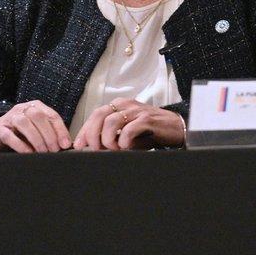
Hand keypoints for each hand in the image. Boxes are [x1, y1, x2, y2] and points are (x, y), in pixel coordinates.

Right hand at [0, 100, 71, 152]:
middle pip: (38, 117)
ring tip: (43, 152)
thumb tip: (65, 145)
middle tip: (54, 150)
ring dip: (36, 139)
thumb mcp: (36, 130)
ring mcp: (9, 118)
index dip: (61, 130)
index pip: (52, 115)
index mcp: (36, 107)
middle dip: (49, 135)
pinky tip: (28, 153)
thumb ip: (49, 134)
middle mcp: (23, 109)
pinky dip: (20, 145)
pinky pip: (9, 136)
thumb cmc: (19, 133)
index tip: (66, 144)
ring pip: (24, 123)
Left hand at [72, 99, 186, 150]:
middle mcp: (126, 105)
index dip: (85, 130)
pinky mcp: (148, 119)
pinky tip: (126, 146)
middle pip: (99, 115)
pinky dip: (123, 140)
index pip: (95, 114)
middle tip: (95, 149)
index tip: (79, 144)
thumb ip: (111, 136)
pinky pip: (129, 129)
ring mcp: (137, 111)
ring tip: (113, 148)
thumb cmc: (150, 132)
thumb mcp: (127, 133)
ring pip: (111, 122)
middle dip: (92, 135)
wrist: (176, 128)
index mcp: (119, 106)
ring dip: (108, 139)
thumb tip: (93, 147)